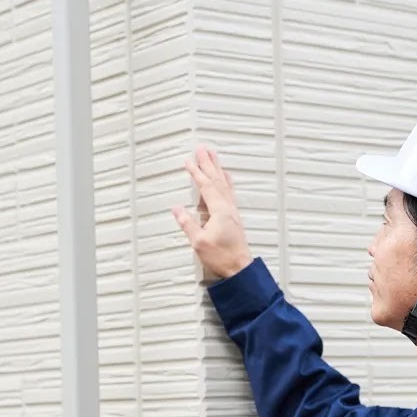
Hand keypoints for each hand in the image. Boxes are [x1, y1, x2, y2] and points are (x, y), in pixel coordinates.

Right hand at [172, 145, 253, 279]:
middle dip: (208, 163)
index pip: (205, 186)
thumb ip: (187, 224)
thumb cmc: (221, 257)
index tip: (188, 161)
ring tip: (213, 156)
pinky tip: (225, 177)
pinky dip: (225, 180)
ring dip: (217, 168)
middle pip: (216, 180)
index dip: (196, 173)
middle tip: (202, 148)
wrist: (240, 268)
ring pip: (224, 183)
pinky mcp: (234, 216)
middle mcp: (228, 207)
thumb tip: (176, 209)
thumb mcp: (199, 242)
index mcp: (219, 211)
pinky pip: (229, 191)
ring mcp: (232, 211)